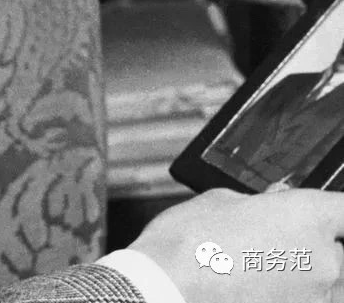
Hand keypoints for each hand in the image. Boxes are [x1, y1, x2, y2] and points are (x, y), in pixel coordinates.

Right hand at [131, 188, 343, 301]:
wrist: (167, 291)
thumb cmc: (188, 246)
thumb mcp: (222, 202)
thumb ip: (261, 203)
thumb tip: (275, 202)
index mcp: (308, 216)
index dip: (335, 212)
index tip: (328, 214)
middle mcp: (323, 261)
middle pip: (339, 253)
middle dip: (316, 247)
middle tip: (279, 243)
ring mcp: (316, 301)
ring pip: (327, 286)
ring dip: (305, 278)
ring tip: (262, 271)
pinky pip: (306, 302)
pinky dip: (288, 296)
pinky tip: (256, 289)